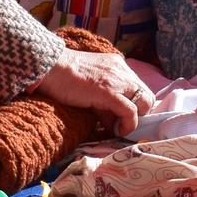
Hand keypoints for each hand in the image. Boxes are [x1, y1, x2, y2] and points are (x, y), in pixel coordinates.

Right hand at [28, 45, 152, 136]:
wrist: (49, 67)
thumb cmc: (64, 78)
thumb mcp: (92, 87)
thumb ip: (105, 101)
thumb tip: (113, 123)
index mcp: (118, 66)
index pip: (140, 88)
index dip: (136, 106)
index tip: (123, 118)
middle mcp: (122, 70)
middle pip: (147, 96)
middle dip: (139, 114)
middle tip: (121, 124)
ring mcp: (117, 80)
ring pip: (144, 103)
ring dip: (134, 120)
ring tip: (116, 128)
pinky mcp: (109, 92)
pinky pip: (130, 111)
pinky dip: (127, 124)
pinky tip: (115, 130)